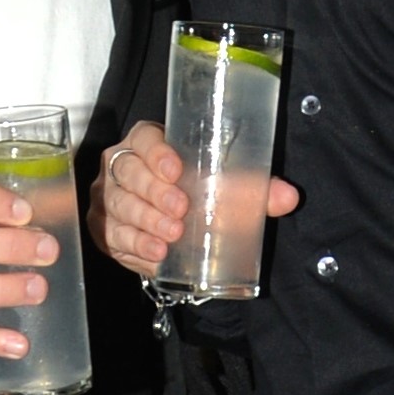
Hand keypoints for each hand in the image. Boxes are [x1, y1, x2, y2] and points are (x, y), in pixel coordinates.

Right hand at [91, 116, 299, 279]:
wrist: (169, 220)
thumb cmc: (196, 191)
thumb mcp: (224, 186)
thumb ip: (255, 189)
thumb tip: (288, 197)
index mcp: (147, 143)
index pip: (144, 138)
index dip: (156, 153)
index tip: (176, 170)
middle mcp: (121, 166)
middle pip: (127, 173)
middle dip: (153, 193)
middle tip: (180, 212)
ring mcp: (107, 198)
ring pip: (118, 206)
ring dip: (144, 223)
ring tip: (170, 238)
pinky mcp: (105, 229)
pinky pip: (113, 238)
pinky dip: (135, 248)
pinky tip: (156, 255)